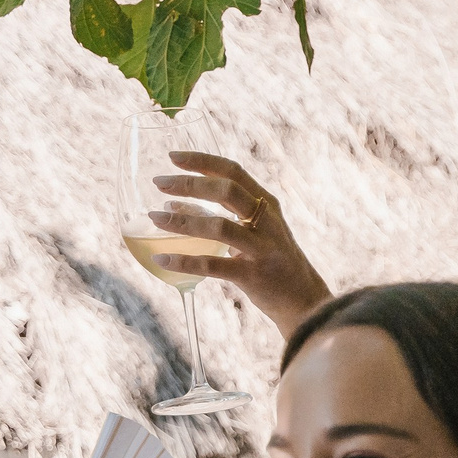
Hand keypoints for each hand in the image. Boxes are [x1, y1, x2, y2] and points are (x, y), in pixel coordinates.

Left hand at [146, 151, 332, 339]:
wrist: (303, 300)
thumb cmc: (271, 261)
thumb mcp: (252, 231)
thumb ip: (218, 215)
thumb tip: (171, 203)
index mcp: (267, 205)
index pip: (234, 172)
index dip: (202, 161)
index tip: (172, 157)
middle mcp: (268, 222)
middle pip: (227, 191)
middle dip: (190, 184)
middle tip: (159, 183)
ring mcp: (263, 249)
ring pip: (220, 227)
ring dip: (183, 221)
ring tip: (154, 218)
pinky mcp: (254, 276)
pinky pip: (215, 265)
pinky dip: (185, 261)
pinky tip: (161, 259)